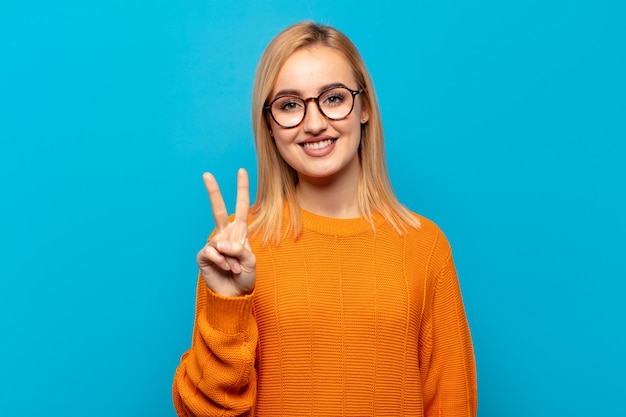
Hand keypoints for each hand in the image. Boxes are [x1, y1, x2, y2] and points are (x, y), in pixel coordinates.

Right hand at [197, 168, 255, 296]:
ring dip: (230, 258)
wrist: (234, 295)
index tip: (241, 171)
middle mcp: (225, 235)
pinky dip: (221, 261)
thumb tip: (220, 243)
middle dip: (213, 192)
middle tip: (206, 174)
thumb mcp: (249, 262)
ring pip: (219, 242)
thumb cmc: (245, 277)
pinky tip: (225, 268)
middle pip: (218, 209)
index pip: (242, 207)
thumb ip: (238, 250)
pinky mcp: (203, 256)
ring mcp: (213, 244)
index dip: (242, 189)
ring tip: (234, 268)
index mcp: (239, 232)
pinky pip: (211, 253)